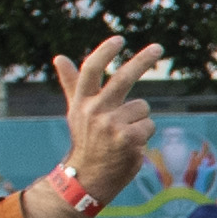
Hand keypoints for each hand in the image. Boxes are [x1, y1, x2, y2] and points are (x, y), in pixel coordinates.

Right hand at [46, 37, 165, 201]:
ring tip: (123, 136)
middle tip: (158, 47)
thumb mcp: (76, 111)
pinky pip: (149, 125)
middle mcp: (95, 111)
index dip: (104, 53)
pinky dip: (144, 134)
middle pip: (123, 79)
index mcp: (82, 102)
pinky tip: (130, 146)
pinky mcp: (129, 139)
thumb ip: (72, 83)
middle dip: (142, 60)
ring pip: (142, 108)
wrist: (88, 178)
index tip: (119, 39)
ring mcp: (112, 125)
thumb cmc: (86, 140)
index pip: (91, 71)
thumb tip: (59, 57)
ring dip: (139, 120)